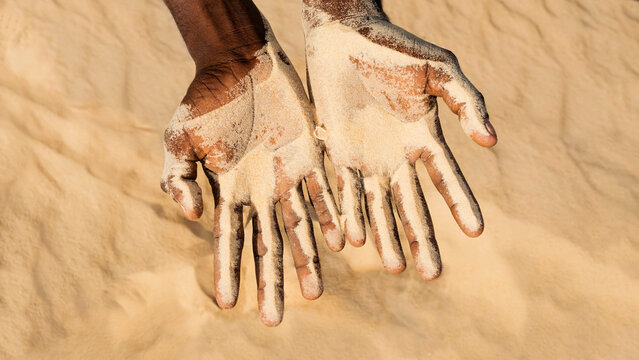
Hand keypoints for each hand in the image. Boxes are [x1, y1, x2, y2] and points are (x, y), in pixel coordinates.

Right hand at [161, 9, 341, 325]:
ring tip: (313, 293)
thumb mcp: (178, 137)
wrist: (240, 62)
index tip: (229, 305)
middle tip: (274, 320)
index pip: (230, 240)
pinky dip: (331, 217)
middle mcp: (261, 193)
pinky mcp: (312, 158)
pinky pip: (325, 193)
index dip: (229, 272)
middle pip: (267, 245)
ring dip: (307, 259)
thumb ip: (178, 178)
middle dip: (270, 282)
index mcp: (230, 192)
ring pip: (300, 227)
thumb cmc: (204, 99)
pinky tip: (341, 243)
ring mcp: (289, 178)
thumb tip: (196, 217)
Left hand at [303, 0, 496, 279]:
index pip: (447, 178)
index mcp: (424, 138)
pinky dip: (347, 213)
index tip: (477, 231)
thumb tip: (491, 143)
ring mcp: (365, 158)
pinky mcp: (336, 153)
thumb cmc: (394, 47)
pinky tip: (351, 240)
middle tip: (432, 275)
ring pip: (376, 206)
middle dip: (422, 239)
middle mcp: (396, 156)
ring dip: (385, 236)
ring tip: (394, 267)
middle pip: (412, 205)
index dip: (462, 204)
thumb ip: (466, 102)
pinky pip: (342, 189)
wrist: (342, 35)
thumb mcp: (439, 69)